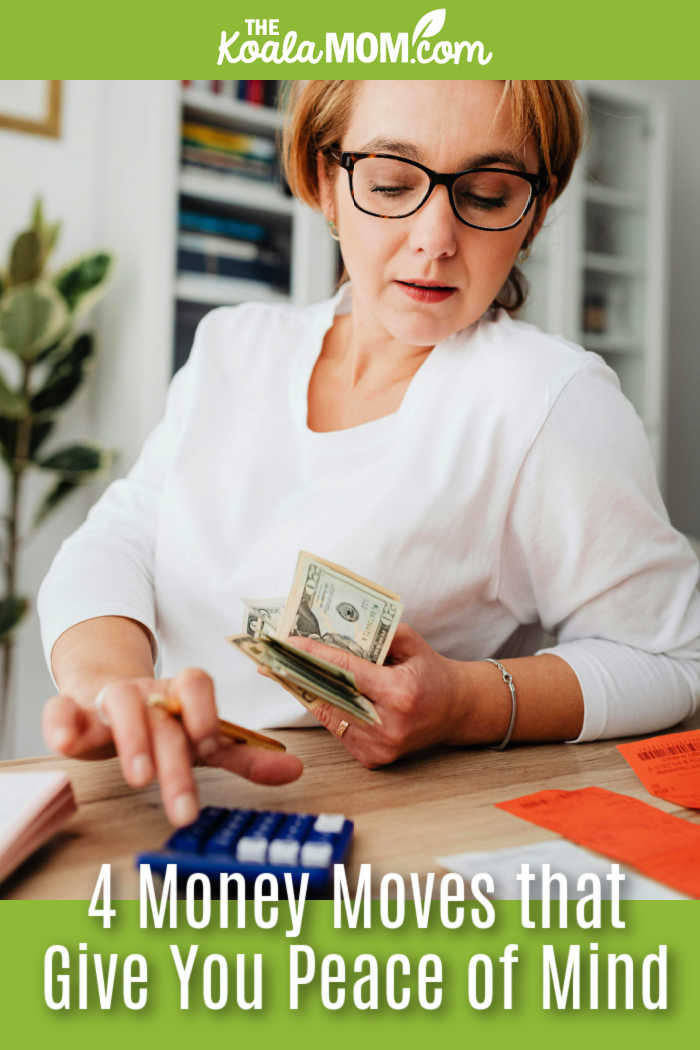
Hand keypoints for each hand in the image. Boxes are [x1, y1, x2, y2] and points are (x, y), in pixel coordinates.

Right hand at [42, 667, 303, 825]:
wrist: (108, 693)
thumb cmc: (163, 722)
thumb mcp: (203, 739)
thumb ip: (243, 754)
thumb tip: (296, 770)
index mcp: (180, 694)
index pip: (196, 685)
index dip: (204, 713)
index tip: (208, 748)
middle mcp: (147, 692)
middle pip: (163, 719)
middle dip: (174, 763)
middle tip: (183, 809)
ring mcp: (109, 700)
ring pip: (119, 704)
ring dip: (130, 739)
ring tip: (138, 777)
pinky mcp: (74, 712)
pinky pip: (62, 709)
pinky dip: (61, 722)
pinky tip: (63, 743)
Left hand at [287, 624, 460, 767]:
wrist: (455, 710)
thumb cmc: (431, 672)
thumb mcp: (411, 642)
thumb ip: (377, 633)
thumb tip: (333, 628)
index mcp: (400, 694)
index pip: (346, 672)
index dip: (315, 655)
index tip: (288, 642)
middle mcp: (388, 725)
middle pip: (330, 696)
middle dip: (299, 673)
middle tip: (270, 657)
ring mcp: (379, 747)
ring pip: (329, 715)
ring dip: (307, 692)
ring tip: (281, 670)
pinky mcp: (372, 759)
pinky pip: (338, 729)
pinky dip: (325, 709)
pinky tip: (309, 690)